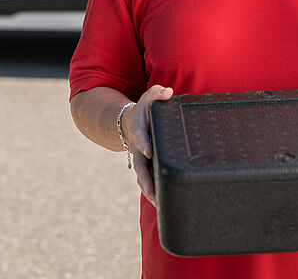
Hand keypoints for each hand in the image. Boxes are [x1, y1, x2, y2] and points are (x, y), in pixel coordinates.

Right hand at [123, 84, 172, 205]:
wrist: (130, 123)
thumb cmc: (144, 110)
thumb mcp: (149, 98)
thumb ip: (157, 94)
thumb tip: (167, 92)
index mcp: (139, 132)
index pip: (140, 138)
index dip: (144, 144)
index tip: (149, 151)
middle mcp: (138, 149)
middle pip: (140, 166)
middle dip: (145, 179)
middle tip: (151, 190)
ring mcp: (141, 160)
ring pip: (143, 178)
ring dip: (150, 191)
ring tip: (160, 204)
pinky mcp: (146, 168)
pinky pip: (149, 182)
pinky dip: (154, 194)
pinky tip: (164, 205)